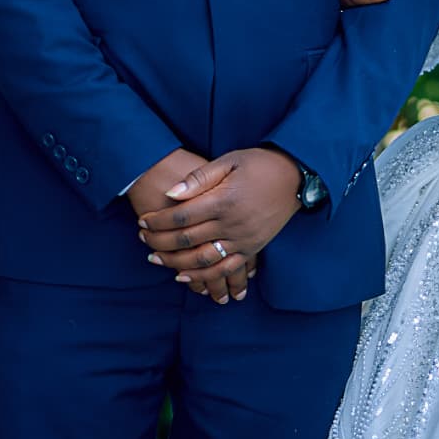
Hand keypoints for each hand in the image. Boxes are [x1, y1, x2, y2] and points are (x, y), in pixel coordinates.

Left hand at [137, 147, 301, 303]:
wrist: (296, 177)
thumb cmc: (260, 164)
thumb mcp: (229, 161)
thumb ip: (199, 177)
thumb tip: (171, 193)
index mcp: (224, 200)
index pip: (182, 216)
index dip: (159, 221)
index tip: (143, 221)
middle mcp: (233, 224)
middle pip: (187, 239)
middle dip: (160, 241)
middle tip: (143, 240)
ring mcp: (244, 240)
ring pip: (202, 259)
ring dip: (175, 263)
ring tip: (156, 259)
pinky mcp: (253, 248)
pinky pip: (225, 269)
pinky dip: (203, 277)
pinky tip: (185, 277)